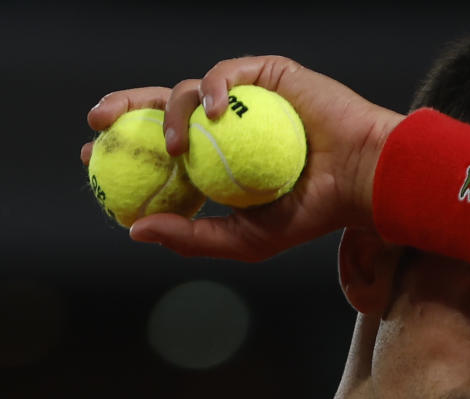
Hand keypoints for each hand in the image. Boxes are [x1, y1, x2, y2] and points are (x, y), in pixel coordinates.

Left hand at [81, 55, 402, 260]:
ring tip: (178, 148)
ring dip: (172, 114)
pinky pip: (228, 73)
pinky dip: (215, 86)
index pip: (161, 149)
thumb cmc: (313, 213)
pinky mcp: (267, 76)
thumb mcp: (246, 239)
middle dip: (124, 109)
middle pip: (162, 108)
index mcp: (218, 161)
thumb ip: (193, 237)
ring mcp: (247, 100)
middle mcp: (228, 128)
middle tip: (99, 122)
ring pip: (188, 91)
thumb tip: (134, 229)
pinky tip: (216, 109)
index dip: (124, 149)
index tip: (93, 159)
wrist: (361, 179)